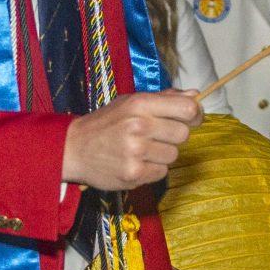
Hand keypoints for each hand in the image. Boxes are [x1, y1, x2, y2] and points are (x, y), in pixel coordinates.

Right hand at [62, 90, 199, 190]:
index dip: (196, 114)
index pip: (187, 108)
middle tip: (156, 136)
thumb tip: (195, 95)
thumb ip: (164, 99)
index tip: (192, 118)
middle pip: (183, 134)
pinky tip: (135, 162)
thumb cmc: (106, 123)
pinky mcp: (133, 174)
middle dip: (174, 136)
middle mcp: (139, 126)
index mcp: (140, 104)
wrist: (74, 148)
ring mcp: (136, 151)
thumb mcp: (131, 102)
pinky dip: (152, 170)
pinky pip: (161, 172)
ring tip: (140, 150)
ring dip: (161, 154)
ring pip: (173, 155)